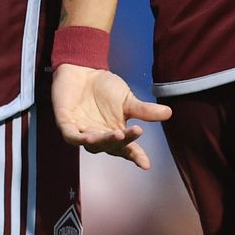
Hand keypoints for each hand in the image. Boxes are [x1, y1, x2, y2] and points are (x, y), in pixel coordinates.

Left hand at [51, 64, 172, 168]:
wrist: (83, 70)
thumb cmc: (104, 87)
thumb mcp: (128, 100)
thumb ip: (144, 110)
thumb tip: (168, 113)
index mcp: (115, 133)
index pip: (127, 149)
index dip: (136, 157)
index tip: (146, 164)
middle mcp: (99, 136)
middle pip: (111, 146)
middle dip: (122, 141)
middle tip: (134, 132)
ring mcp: (82, 132)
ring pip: (93, 144)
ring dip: (103, 141)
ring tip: (116, 134)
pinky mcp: (66, 124)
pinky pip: (72, 136)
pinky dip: (80, 138)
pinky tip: (90, 136)